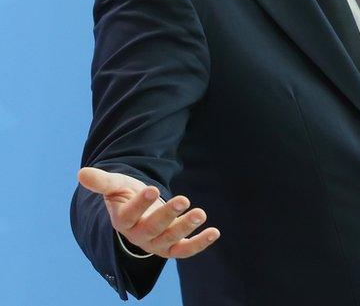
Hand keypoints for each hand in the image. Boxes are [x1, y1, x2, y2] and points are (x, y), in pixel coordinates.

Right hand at [77, 167, 218, 258]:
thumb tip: (81, 173)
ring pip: (170, 240)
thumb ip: (102, 181)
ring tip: (201, 213)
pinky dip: (200, 243)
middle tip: (184, 199)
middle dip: (168, 214)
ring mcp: (156, 242)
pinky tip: (215, 231)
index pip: (129, 215)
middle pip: (153, 228)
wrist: (137, 210)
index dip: (140, 203)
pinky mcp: (171, 247)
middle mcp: (139, 235)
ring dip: (186, 227)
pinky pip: (185, 250)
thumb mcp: (115, 185)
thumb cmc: (126, 195)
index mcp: (123, 220)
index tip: (153, 188)